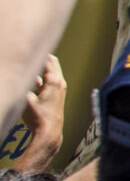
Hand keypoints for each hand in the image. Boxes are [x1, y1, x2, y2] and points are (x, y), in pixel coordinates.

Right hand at [15, 56, 65, 172]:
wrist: (49, 131)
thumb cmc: (38, 117)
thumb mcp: (26, 99)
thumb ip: (24, 85)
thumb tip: (18, 76)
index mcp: (54, 80)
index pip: (47, 60)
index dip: (38, 54)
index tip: (29, 49)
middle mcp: (59, 82)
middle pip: (51, 63)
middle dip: (42, 57)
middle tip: (30, 51)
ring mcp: (60, 88)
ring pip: (51, 71)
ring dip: (42, 66)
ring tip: (31, 61)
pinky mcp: (57, 94)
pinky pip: (49, 79)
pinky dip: (43, 75)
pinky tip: (34, 77)